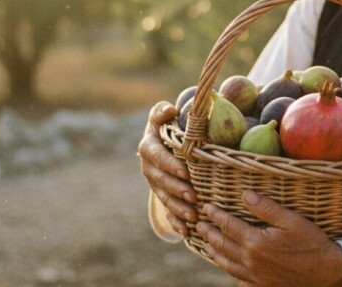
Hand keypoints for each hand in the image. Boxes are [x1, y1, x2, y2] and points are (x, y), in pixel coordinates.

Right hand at [138, 100, 197, 235]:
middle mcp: (148, 168)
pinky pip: (167, 210)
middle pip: (161, 180)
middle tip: (193, 196)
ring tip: (192, 215)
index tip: (185, 172)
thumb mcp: (162, 115)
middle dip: (176, 189)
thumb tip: (170, 110)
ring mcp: (155, 184)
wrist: (162, 141)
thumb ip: (162, 111)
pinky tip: (186, 231)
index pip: (157, 157)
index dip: (169, 165)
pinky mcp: (162, 195)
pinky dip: (175, 222)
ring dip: (177, 207)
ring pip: (164, 197)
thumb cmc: (166, 124)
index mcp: (148, 147)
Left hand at [198, 190, 341, 286]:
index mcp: (255, 242)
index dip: (216, 215)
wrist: (328, 273)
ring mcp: (254, 277)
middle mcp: (250, 261)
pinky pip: (239, 281)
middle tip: (199, 225)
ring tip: (207, 244)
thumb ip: (266, 207)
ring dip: (214, 253)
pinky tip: (229, 268)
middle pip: (222, 246)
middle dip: (209, 233)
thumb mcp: (292, 220)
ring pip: (226, 264)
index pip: (228, 225)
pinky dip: (230, 272)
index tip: (207, 207)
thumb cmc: (312, 243)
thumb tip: (245, 194)